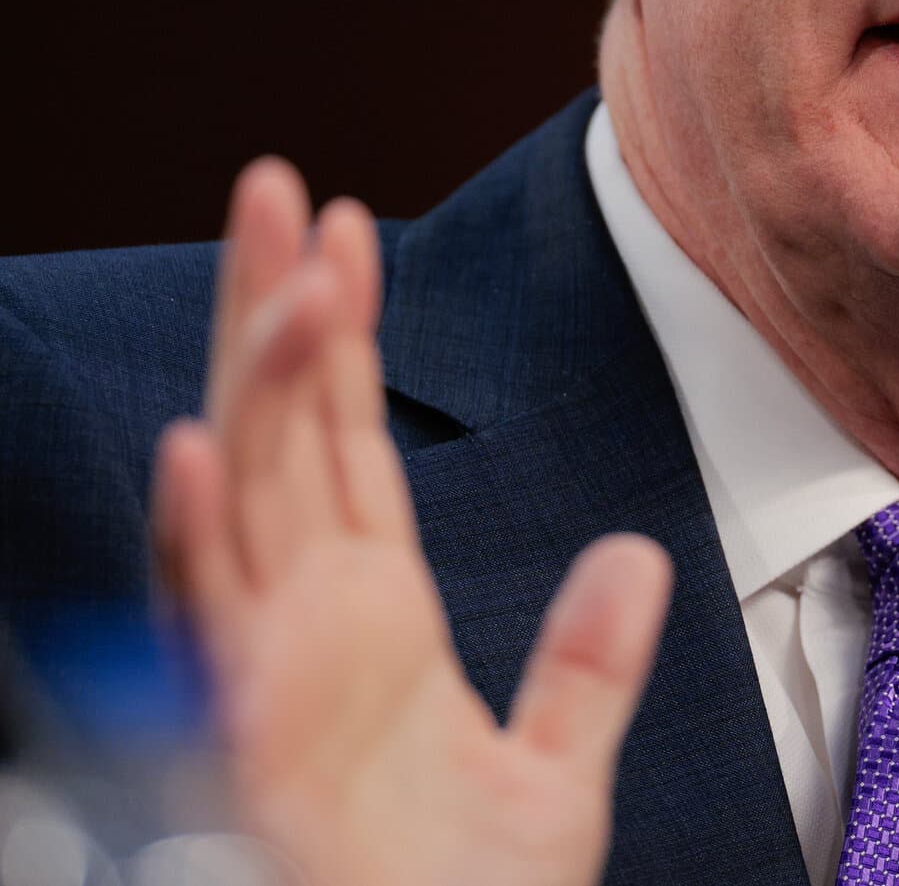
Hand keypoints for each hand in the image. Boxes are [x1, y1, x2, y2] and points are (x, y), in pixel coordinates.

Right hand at [151, 157, 671, 885]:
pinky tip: (197, 445)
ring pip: (248, 493)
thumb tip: (638, 554)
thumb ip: (588, 664)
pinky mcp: (242, 747)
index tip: (349, 232)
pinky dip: (194, 538)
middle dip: (277, 309)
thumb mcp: (552, 778)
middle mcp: (305, 628)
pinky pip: (206, 630)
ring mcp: (267, 678)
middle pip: (281, 435)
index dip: (346, 338)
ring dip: (262, 380)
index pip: (346, 443)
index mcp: (368, 622)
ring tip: (293, 268)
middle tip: (276, 186)